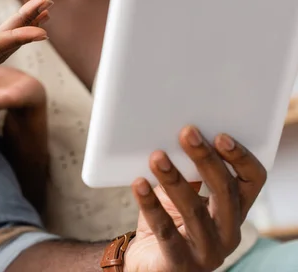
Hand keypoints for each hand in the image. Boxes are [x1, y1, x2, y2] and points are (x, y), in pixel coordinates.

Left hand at [124, 126, 266, 271]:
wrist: (151, 265)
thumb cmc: (170, 224)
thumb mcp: (183, 197)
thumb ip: (188, 174)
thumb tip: (180, 138)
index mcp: (235, 211)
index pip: (252, 182)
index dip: (240, 158)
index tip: (220, 135)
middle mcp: (228, 232)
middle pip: (225, 192)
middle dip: (205, 159)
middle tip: (186, 133)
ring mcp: (207, 250)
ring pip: (194, 211)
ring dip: (174, 179)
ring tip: (156, 156)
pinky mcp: (181, 263)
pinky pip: (165, 231)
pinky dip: (151, 205)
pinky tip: (139, 184)